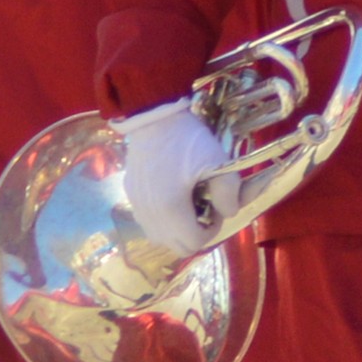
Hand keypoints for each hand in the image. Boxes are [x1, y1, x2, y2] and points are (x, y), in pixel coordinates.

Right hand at [116, 99, 233, 245]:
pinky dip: (163, 220)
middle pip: (177, 246)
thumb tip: (229, 212)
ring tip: (189, 203)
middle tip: (206, 207)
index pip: (194, 242)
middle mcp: (149, 214)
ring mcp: (137, 206)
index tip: (217, 207)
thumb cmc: (188, 139)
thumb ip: (230, 193)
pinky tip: (172, 195)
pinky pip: (148, 222)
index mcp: (171, 209)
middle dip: (197, 233)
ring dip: (178, 229)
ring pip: (160, 237)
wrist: (154, 115)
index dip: (213, 230)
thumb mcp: (218, 162)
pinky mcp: (130, 196)